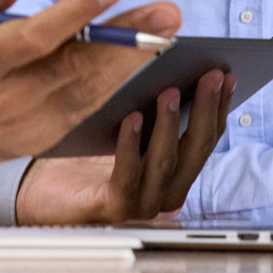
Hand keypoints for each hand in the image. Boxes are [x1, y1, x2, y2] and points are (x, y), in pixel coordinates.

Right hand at [0, 0, 180, 164]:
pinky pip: (86, 110)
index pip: (35, 37)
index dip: (75, 14)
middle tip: (166, 14)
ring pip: (89, 92)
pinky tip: (141, 61)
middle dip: (125, 40)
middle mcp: (5, 97)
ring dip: (131, 62)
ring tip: (165, 33)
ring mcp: (26, 123)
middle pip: (74, 67)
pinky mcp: (40, 139)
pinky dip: (115, 86)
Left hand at [15, 67, 234, 223]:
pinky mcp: (114, 206)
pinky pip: (128, 175)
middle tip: (209, 75)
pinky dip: (131, 145)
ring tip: (169, 90)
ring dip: (169, 123)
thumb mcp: (126, 123)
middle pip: (195, 148)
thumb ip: (152, 104)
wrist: (45, 194)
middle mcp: (166, 190)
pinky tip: (131, 117)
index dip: (219, 106)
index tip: (227, 74)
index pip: (207, 137)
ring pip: (166, 161)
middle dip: (205, 108)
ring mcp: (143, 202)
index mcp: (176, 171)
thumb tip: (174, 65)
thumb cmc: (86, 155)